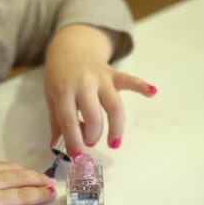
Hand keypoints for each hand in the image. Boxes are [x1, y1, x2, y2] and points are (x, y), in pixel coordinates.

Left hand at [44, 24, 156, 155]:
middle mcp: (83, 84)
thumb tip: (59, 149)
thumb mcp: (51, 98)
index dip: (74, 141)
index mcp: (63, 91)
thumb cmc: (60, 77)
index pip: (69, 121)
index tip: (78, 157)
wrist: (70, 48)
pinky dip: (141, 86)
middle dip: (94, 135)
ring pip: (114, 106)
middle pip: (94, 116)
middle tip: (90, 142)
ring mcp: (100, 79)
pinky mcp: (113, 74)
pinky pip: (129, 80)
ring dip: (116, 128)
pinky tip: (152, 92)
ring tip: (114, 142)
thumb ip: (57, 123)